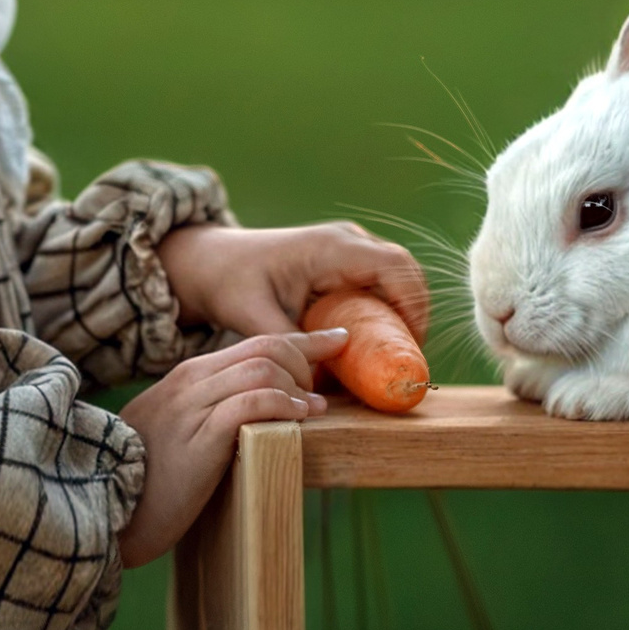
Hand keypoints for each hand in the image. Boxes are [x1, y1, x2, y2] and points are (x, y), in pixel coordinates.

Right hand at [115, 330, 345, 566]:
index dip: (300, 340)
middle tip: (327, 383)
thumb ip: (209, 416)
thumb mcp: (177, 435)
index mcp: (186, 377)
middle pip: (263, 347)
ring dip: (297, 385)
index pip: (253, 343)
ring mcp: (192, 405)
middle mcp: (190, 381)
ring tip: (314, 409)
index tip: (334, 341)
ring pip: (261, 368)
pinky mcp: (199, 435)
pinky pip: (252, 403)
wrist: (102, 506)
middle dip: (306, 355)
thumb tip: (259, 418)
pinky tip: (299, 419)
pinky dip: (283, 405)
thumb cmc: (144, 481)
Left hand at [157, 220, 430, 343]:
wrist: (214, 262)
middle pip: (406, 272)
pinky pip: (381, 284)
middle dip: (414, 316)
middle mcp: (347, 242)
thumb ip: (289, 348)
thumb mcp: (255, 318)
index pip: (395, 267)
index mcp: (331, 248)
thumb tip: (319, 387)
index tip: (412, 347)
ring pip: (398, 278)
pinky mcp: (346, 263)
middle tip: (405, 362)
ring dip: (403, 315)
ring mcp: (349, 249)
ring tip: (392, 359)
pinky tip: (374, 347)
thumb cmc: (232, 281)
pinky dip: (387, 312)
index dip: (414, 305)